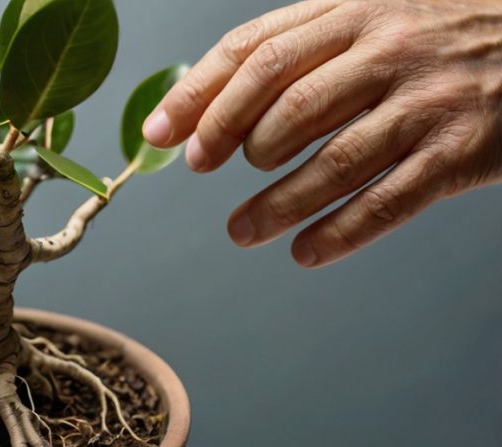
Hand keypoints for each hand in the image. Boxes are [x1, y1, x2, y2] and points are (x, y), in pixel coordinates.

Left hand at [143, 0, 501, 266]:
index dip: (199, 95)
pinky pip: (388, 201)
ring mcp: (426, 101)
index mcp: (355, 11)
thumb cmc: (436, 38)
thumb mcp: (370, 17)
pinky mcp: (460, 152)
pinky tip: (306, 251)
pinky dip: (340, 232)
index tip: (157, 134)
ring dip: (276, 203)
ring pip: (333, 160)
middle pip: (288, 102)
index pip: (256, 50)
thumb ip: (297, 51)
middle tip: (202, 169)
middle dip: (231, 141)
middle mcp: (388, 50)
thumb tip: (205, 110)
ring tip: (241, 230)